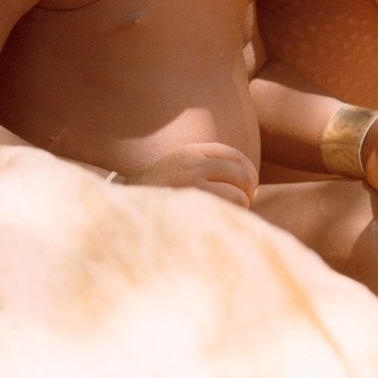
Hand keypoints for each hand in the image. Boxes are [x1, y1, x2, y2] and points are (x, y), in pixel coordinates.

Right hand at [128, 143, 258, 209]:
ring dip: (241, 207)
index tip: (250, 185)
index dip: (249, 171)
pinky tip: (222, 223)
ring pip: (238, 197)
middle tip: (245, 201)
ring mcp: (191, 189)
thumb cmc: (160, 192)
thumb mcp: (179, 168)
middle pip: (241, 175)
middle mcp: (191, 167)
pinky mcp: (191, 211)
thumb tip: (252, 185)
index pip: (234, 155)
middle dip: (249, 190)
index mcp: (190, 153)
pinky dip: (230, 219)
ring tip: (230, 213)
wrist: (125, 210)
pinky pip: (225, 215)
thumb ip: (207, 166)